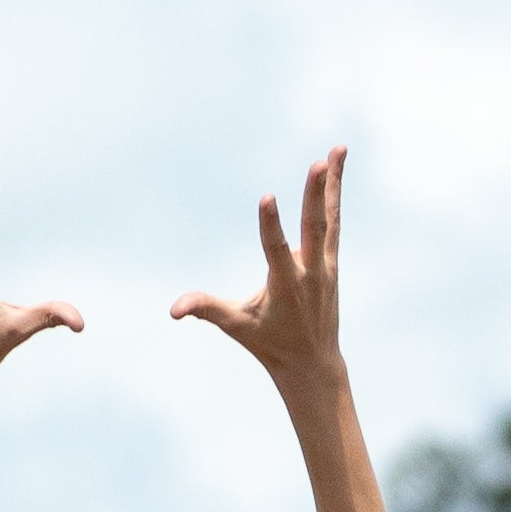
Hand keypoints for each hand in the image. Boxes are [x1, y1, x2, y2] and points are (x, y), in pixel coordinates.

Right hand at [169, 150, 350, 402]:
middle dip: (315, 195)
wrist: (312, 362)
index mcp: (286, 286)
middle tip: (319, 164)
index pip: (277, 249)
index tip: (267, 197)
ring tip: (337, 149)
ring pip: (329, 217)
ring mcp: (325, 263)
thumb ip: (206, 310)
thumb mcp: (236, 326)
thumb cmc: (269, 342)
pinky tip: (336, 164)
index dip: (271, 224)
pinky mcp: (331, 259)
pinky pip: (333, 220)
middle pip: (314, 226)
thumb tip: (173, 309)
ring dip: (333, 183)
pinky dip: (334, 193)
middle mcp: (311, 271)